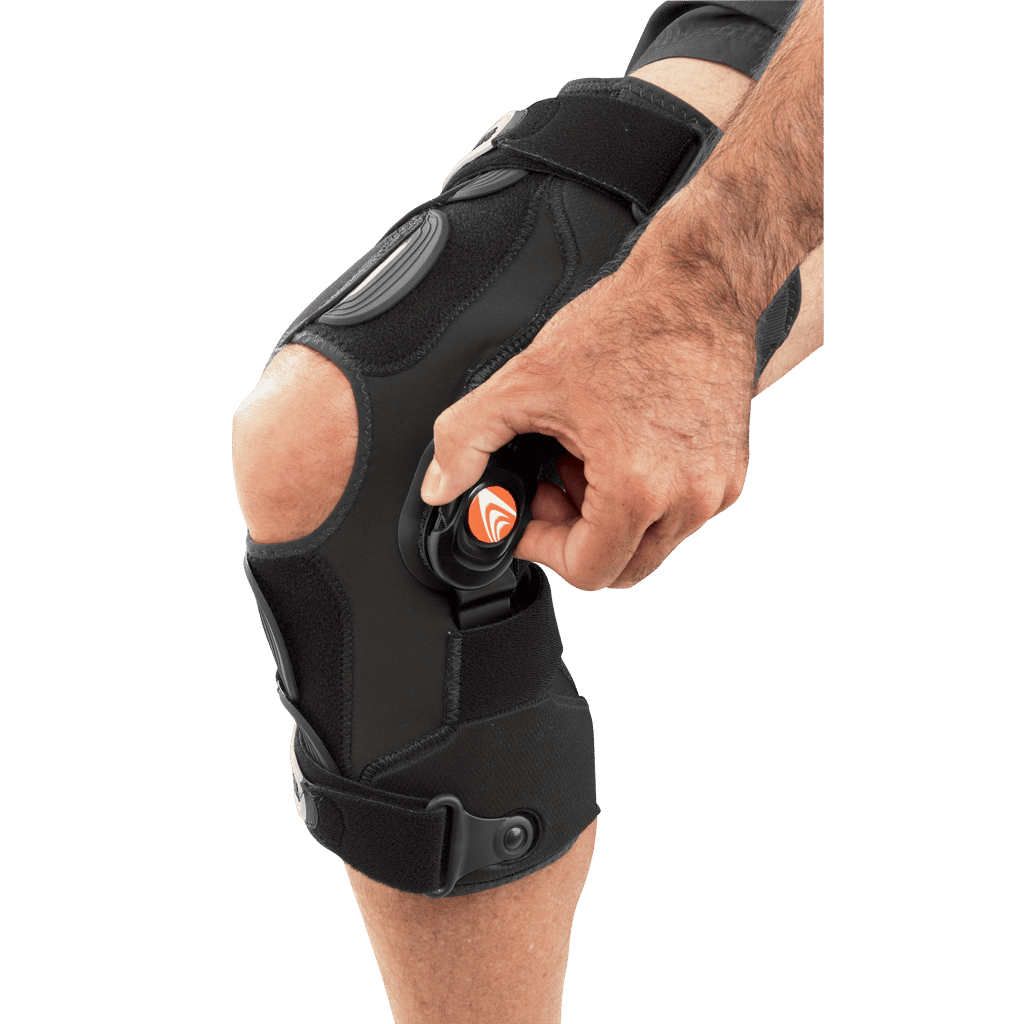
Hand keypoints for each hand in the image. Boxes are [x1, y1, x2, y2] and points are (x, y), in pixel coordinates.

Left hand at [420, 251, 757, 590]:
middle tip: (552, 484)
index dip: (542, 549)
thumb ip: (466, 439)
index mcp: (638, 490)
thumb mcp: (525, 381)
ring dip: (607, 519)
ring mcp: (716, 491)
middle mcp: (688, 500)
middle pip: (620, 569)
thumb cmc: (626, 327)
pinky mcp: (730, 475)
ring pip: (648, 544)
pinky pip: (678, 516)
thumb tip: (441, 488)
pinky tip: (620, 450)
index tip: (527, 516)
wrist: (697, 288)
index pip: (587, 573)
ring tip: (584, 460)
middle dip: (574, 537)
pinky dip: (643, 500)